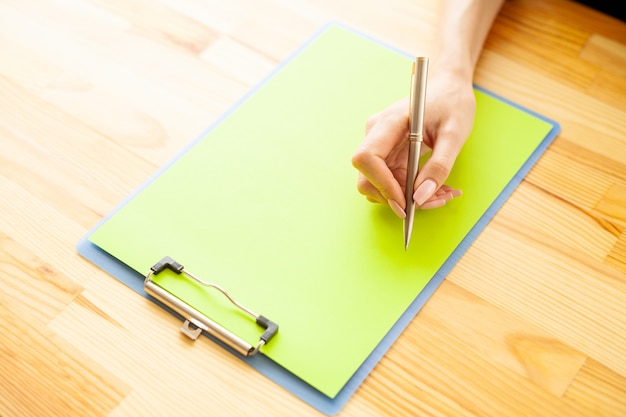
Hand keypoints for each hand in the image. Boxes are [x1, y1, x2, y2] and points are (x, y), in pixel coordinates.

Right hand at [351, 70, 474, 217]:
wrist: (448, 86)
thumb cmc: (451, 102)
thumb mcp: (454, 133)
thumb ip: (438, 166)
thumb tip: (420, 198)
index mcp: (388, 123)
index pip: (367, 158)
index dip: (382, 184)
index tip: (406, 203)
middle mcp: (376, 135)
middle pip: (367, 177)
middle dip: (396, 198)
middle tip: (433, 201)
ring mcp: (380, 145)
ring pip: (380, 185)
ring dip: (408, 198)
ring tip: (443, 193)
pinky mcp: (387, 154)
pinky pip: (392, 181)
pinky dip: (412, 191)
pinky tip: (437, 187)